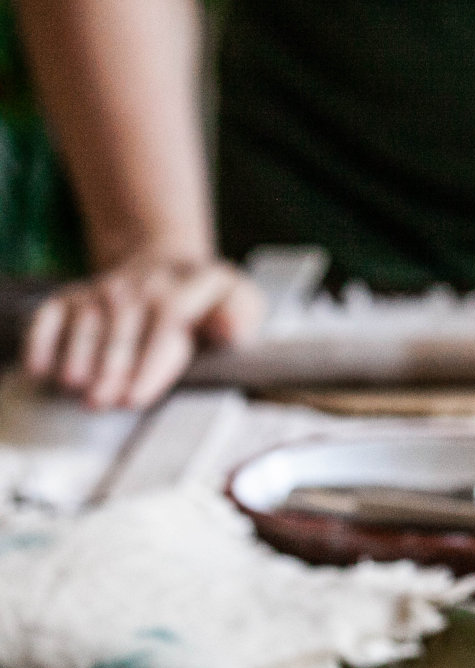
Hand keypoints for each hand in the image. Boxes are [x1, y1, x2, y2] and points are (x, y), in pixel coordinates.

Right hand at [24, 253, 263, 408]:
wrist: (169, 266)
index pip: (167, 321)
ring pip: (88, 321)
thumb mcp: (241, 302)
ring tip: (75, 387)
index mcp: (188, 285)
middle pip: (124, 326)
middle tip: (101, 402)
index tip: (137, 397)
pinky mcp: (76, 294)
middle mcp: (143, 283)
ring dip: (78, 353)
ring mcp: (106, 288)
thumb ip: (241, 316)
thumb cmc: (211, 300)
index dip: (150, 362)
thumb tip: (230, 330)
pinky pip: (53, 313)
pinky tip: (39, 369)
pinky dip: (42, 338)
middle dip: (111, 366)